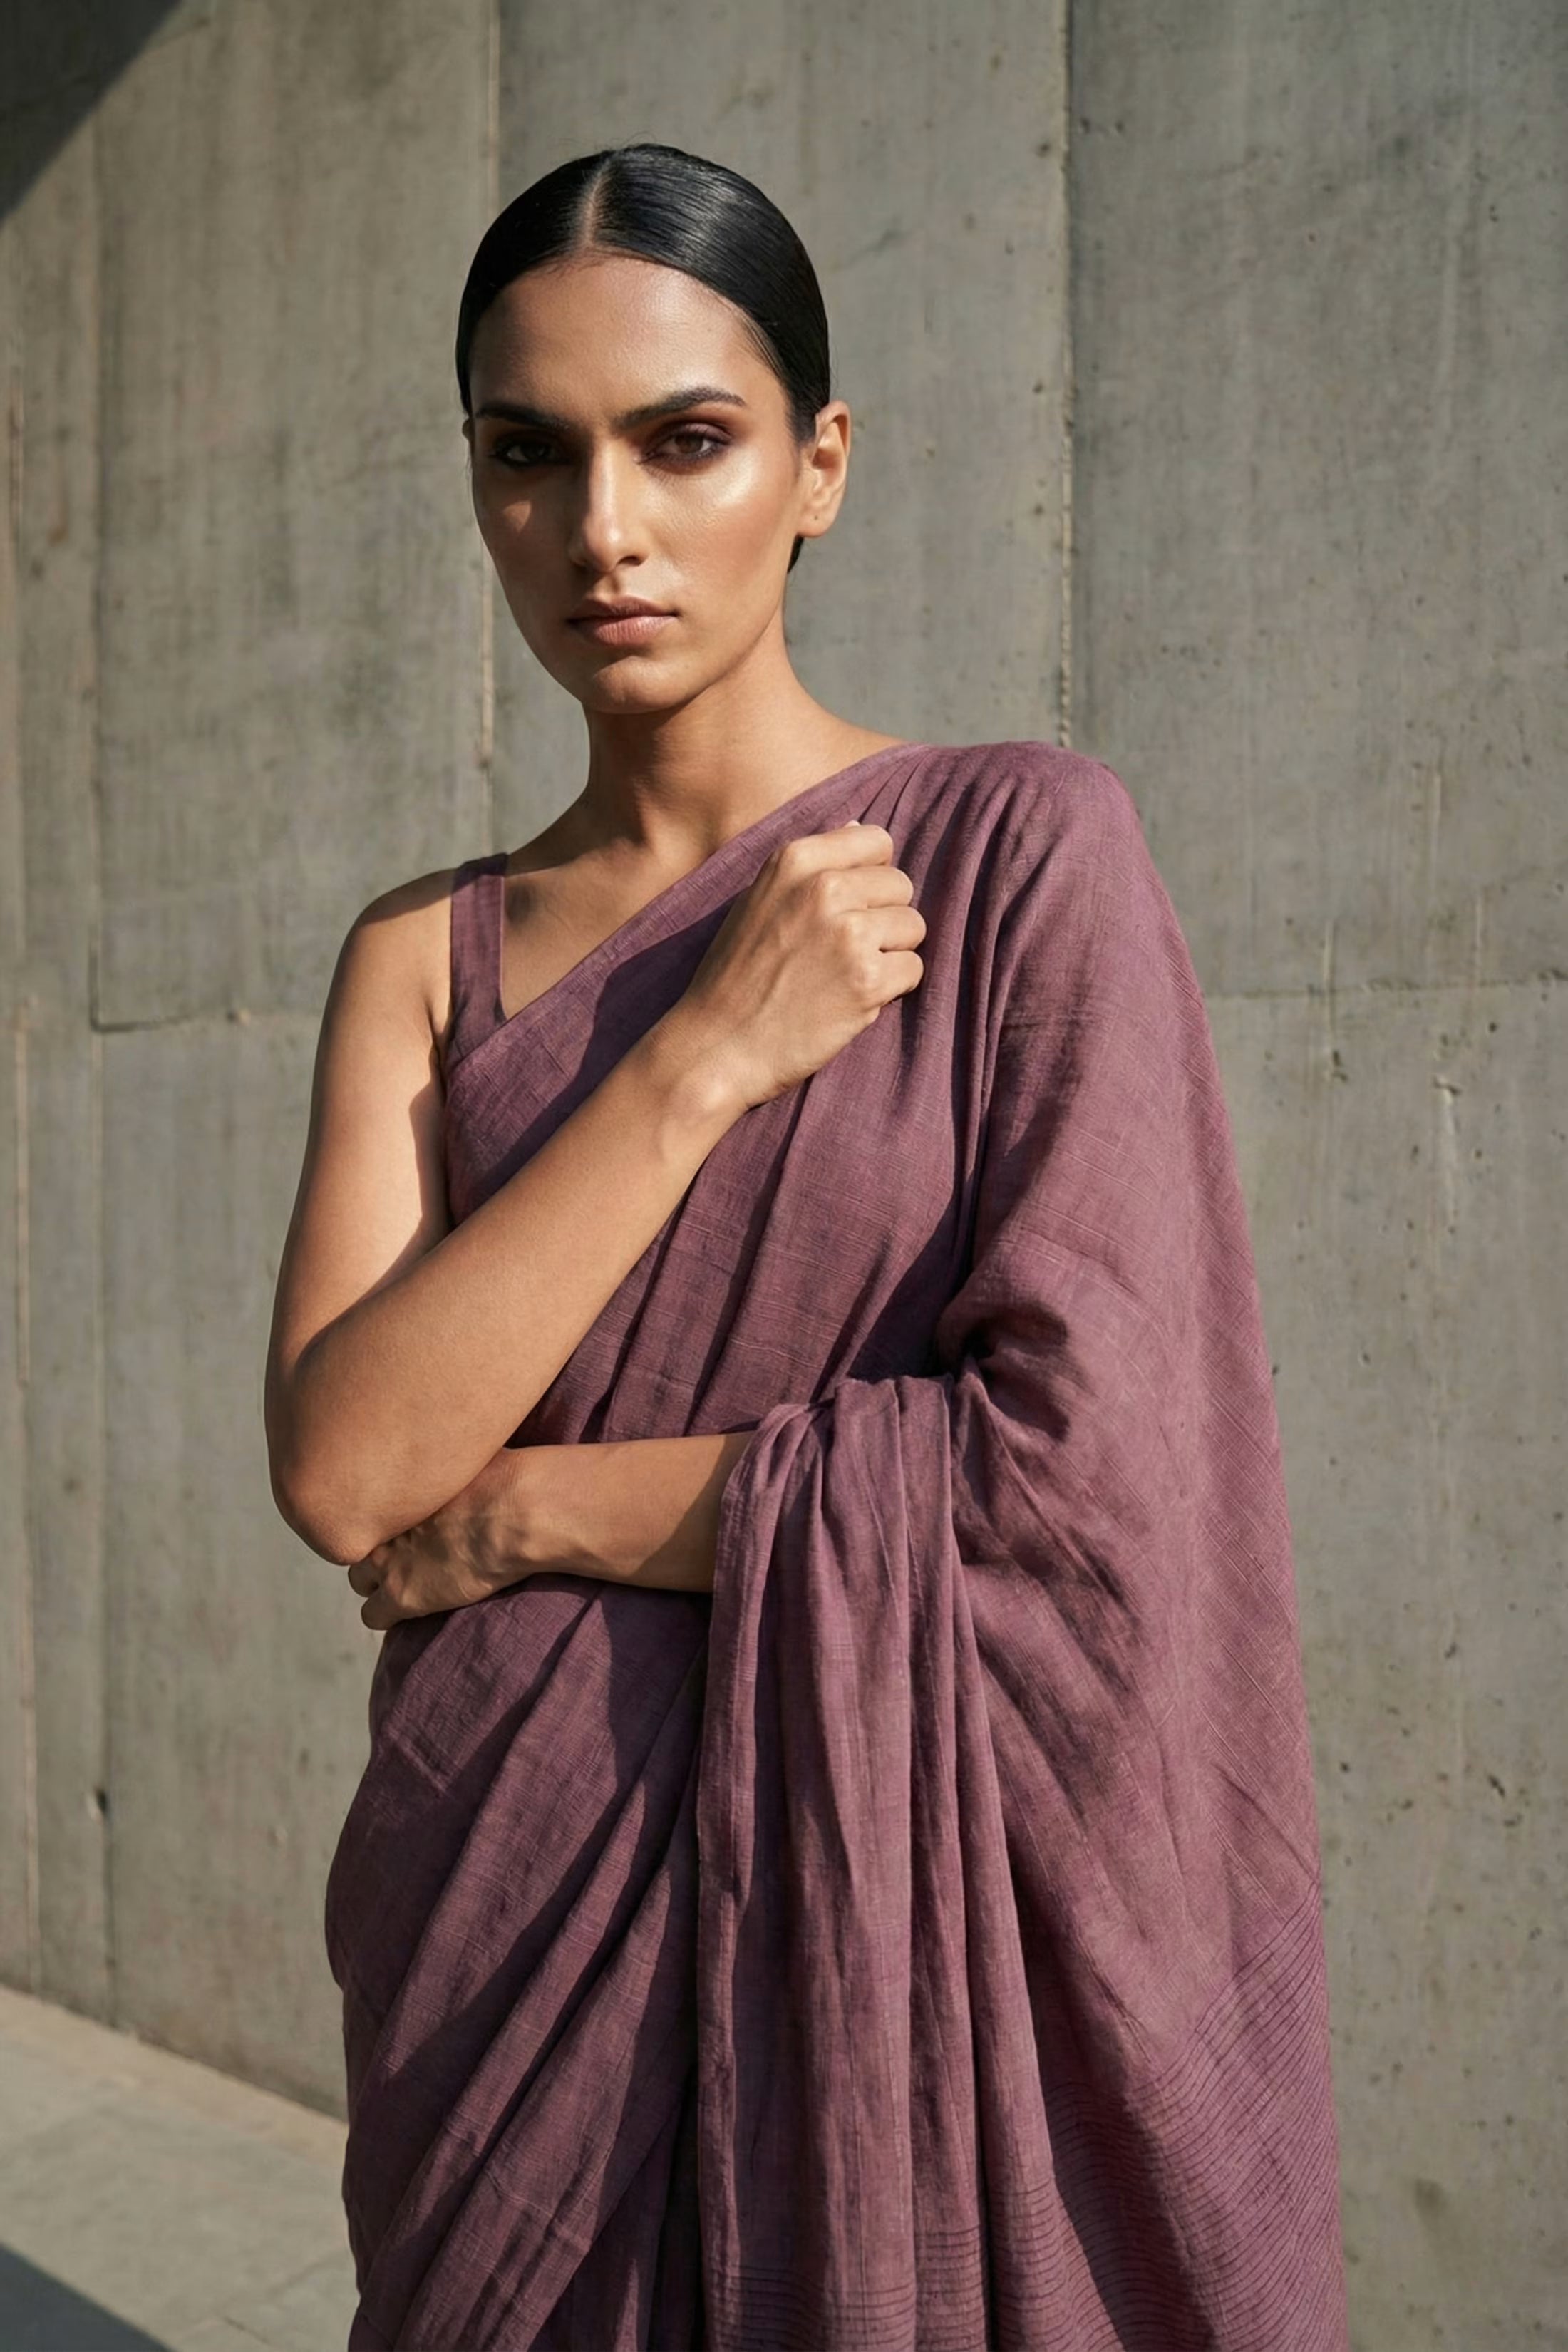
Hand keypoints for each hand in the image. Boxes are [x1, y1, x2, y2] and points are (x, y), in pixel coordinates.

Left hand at [346, 1447, 532, 1630]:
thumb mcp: (466, 1451)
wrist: (513, 1514)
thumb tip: (458, 1444)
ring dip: (378, 1581)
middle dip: (376, 1546)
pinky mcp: (402, 1597)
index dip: (385, 1515)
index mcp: (392, 1488)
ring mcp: (387, 1562)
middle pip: (357, 1540)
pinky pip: (373, 1615)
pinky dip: (388, 1613)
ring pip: (358, 1581)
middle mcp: (380, 1524)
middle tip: (405, 1548)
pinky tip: (414, 1604)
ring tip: (409, 1578)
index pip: (363, 1503)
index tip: (404, 1518)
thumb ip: (447, 1455)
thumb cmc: (502, 1476)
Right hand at [674, 820, 926, 1110]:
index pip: (877, 841)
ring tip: (846, 976)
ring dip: (891, 954)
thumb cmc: (736, 976)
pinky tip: (852, 1000)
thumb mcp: (759, 901)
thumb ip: (811, 866)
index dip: (872, 876)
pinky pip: (913, 969)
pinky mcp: (868, 981)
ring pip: (913, 927)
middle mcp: (826, 887)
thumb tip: (860, 828)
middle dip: (884, 918)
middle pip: (900, 886)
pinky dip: (892, 989)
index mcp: (796, 860)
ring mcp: (849, 933)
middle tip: (845, 951)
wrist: (717, 1046)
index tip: (851, 906)